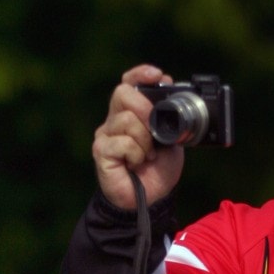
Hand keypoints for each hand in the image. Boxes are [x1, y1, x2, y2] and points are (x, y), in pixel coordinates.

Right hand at [92, 64, 184, 209]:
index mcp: (131, 114)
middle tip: (156, 132)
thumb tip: (171, 87)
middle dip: (145, 109)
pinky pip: (123, 142)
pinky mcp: (101, 151)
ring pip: (127, 120)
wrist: (151, 200)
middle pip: (123, 93)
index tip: (157, 75)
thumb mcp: (172, 141)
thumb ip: (170, 118)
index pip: (129, 83)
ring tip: (148, 156)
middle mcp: (115, 120)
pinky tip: (137, 164)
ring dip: (145, 141)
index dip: (140, 74)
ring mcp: (106, 135)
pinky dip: (137, 154)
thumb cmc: (158, 170)